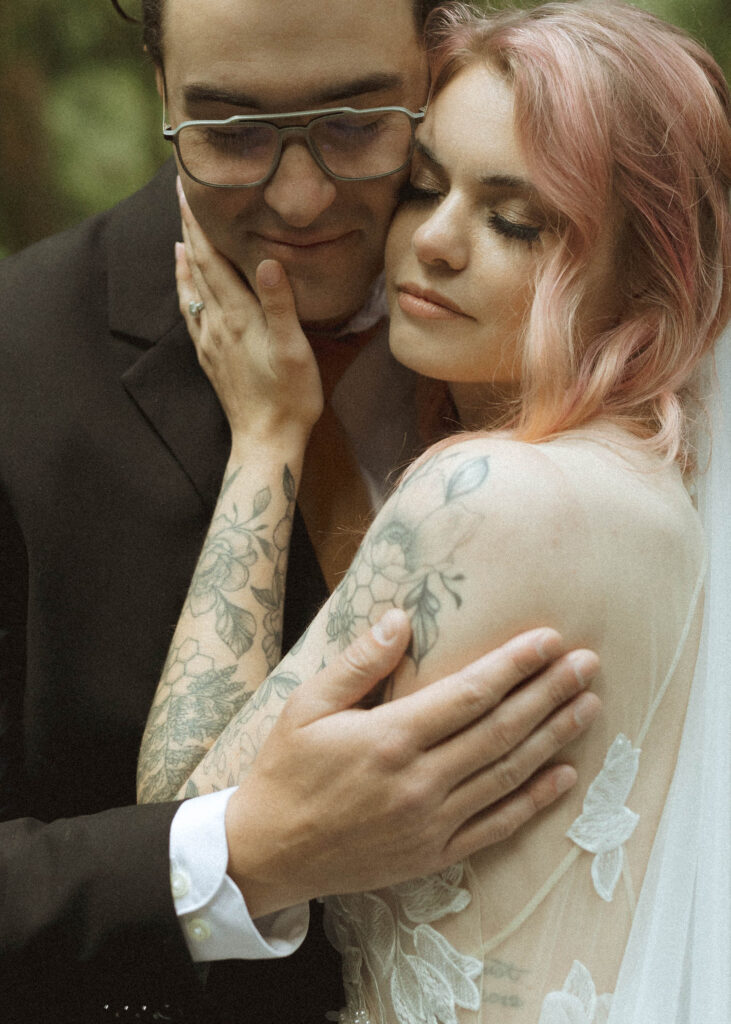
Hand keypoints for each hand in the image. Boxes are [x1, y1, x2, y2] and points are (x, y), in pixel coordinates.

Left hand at [175, 178, 323, 452]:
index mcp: (237, 316)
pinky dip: (185, 287)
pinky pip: (191, 311)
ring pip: (190, 287)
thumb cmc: (289, 397)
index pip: (211, 259)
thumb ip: (279, 303)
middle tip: (183, 195)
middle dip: (189, 229)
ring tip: (182, 229)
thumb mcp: (293, 349)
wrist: (266, 440)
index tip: (189, 191)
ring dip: (185, 255)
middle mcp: (217, 323)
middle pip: (197, 267)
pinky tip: (185, 281)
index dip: (200, 224)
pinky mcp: (210, 356)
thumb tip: (267, 259)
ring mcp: (210, 341)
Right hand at [225, 610, 599, 916]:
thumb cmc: (285, 771)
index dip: (514, 665)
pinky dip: (534, 801)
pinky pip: (495, 826)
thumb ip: (359, 663)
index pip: (469, 694)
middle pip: (500, 730)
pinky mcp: (433, 855)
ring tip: (588, 707)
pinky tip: (564, 775)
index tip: (549, 640)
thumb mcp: (307, 706)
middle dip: (549, 693)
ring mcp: (431, 824)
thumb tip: (401, 619)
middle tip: (588, 665)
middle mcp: (419, 782)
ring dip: (553, 739)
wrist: (267, 853)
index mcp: (389, 739)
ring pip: (507, 775)